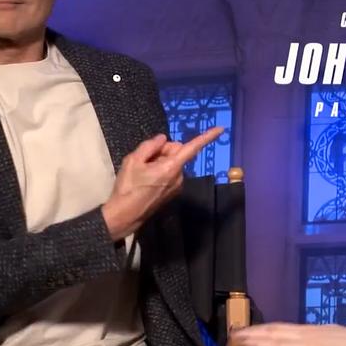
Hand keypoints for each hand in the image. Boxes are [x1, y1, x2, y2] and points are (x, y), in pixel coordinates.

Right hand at [101, 128, 222, 240]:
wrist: (125, 215)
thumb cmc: (128, 187)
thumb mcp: (132, 161)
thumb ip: (149, 146)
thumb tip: (163, 139)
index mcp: (171, 167)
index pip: (192, 148)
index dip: (207, 137)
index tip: (221, 129)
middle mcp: (179, 177)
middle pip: (177, 152)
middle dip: (164, 151)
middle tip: (144, 159)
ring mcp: (177, 186)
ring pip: (173, 163)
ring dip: (161, 162)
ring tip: (143, 171)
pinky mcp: (173, 193)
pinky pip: (170, 174)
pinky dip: (161, 171)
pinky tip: (147, 179)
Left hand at [223, 322, 345, 345]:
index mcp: (304, 331)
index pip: (277, 328)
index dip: (259, 329)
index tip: (243, 330)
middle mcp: (300, 335)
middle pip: (270, 333)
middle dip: (250, 334)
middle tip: (231, 335)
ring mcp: (304, 345)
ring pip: (274, 343)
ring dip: (255, 343)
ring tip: (238, 344)